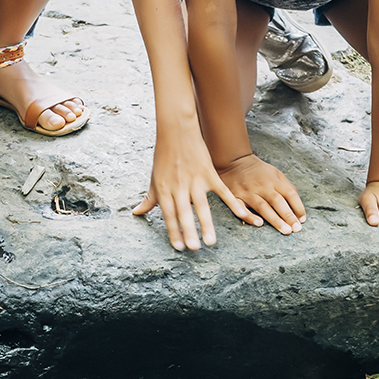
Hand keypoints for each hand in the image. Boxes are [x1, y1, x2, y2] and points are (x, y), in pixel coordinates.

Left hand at [133, 124, 254, 250]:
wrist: (177, 130)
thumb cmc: (164, 155)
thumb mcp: (154, 177)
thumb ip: (149, 198)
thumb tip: (137, 213)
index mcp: (163, 189)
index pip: (168, 214)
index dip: (173, 231)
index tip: (179, 247)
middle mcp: (178, 186)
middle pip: (184, 212)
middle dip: (188, 232)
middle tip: (193, 249)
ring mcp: (195, 180)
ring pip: (201, 206)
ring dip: (206, 224)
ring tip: (211, 242)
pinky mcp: (209, 173)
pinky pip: (222, 191)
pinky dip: (232, 203)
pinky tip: (240, 214)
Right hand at [217, 154, 305, 234]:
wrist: (234, 161)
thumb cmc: (258, 171)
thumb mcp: (275, 173)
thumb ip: (286, 187)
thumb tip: (297, 206)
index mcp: (273, 180)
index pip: (289, 194)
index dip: (298, 207)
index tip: (302, 219)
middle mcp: (262, 186)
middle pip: (277, 201)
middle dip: (288, 216)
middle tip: (296, 229)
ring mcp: (248, 192)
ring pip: (263, 207)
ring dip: (275, 220)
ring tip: (285, 230)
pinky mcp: (235, 197)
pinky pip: (242, 209)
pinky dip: (250, 216)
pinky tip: (259, 224)